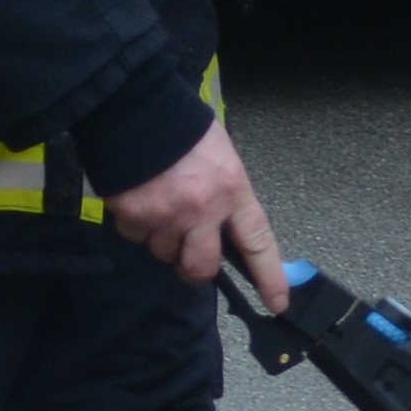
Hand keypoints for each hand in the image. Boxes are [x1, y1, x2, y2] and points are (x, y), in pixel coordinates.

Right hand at [100, 123, 280, 303]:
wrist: (136, 107)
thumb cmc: (182, 128)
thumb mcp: (221, 158)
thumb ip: (226, 196)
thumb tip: (225, 230)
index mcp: (233, 191)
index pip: (258, 243)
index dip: (269, 277)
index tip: (277, 302)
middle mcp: (203, 210)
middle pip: (202, 267)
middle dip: (193, 267)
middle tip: (186, 252)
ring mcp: (166, 216)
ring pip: (163, 254)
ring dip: (161, 238)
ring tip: (158, 204)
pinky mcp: (134, 216)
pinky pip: (135, 237)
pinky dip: (135, 224)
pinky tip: (138, 197)